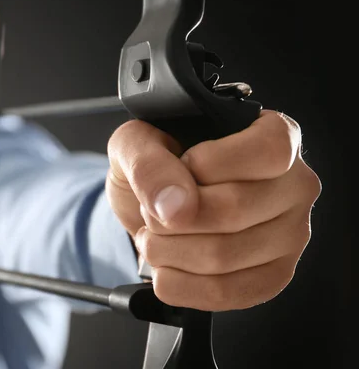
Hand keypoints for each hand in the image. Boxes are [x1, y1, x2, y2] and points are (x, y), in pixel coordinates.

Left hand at [106, 110, 321, 310]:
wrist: (156, 203)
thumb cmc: (156, 164)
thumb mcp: (136, 144)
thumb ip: (148, 163)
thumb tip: (175, 206)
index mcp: (277, 138)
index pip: (267, 151)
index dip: (210, 164)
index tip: (181, 166)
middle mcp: (294, 186)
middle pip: (234, 210)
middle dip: (170, 216)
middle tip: (151, 210)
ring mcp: (289, 236)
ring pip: (223, 257)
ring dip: (166, 250)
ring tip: (154, 236)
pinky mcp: (272, 277)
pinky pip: (224, 293)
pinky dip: (177, 284)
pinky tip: (164, 265)